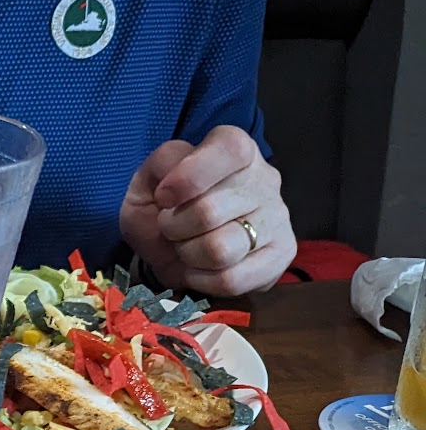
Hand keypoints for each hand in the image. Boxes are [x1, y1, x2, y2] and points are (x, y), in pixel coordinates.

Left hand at [119, 125, 292, 296]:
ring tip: (187, 247)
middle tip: (170, 227)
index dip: (189, 177)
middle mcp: (264, 178)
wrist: (173, 249)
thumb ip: (160, 167)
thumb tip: (174, 181)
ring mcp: (277, 216)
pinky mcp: (282, 253)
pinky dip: (203, 280)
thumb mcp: (148, 180)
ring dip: (188, 254)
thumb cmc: (162, 209)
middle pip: (209, 212)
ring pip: (220, 250)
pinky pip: (232, 279)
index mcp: (234, 148)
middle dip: (174, 227)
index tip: (163, 198)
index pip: (229, 150)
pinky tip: (200, 269)